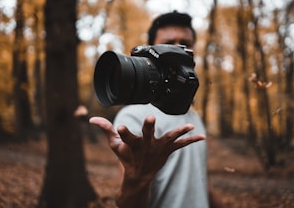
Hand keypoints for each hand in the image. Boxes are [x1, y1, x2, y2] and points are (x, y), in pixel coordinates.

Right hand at [89, 115, 205, 206]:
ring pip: (169, 139)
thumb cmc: (126, 157)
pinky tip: (203, 136)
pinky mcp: (167, 151)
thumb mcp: (114, 145)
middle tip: (150, 119)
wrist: (139, 176)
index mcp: (132, 145)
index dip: (123, 132)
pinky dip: (191, 141)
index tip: (120, 126)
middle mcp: (146, 147)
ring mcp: (158, 150)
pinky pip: (181, 145)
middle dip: (149, 128)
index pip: (125, 137)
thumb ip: (105, 129)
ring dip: (179, 132)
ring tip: (189, 126)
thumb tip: (91, 119)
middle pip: (147, 136)